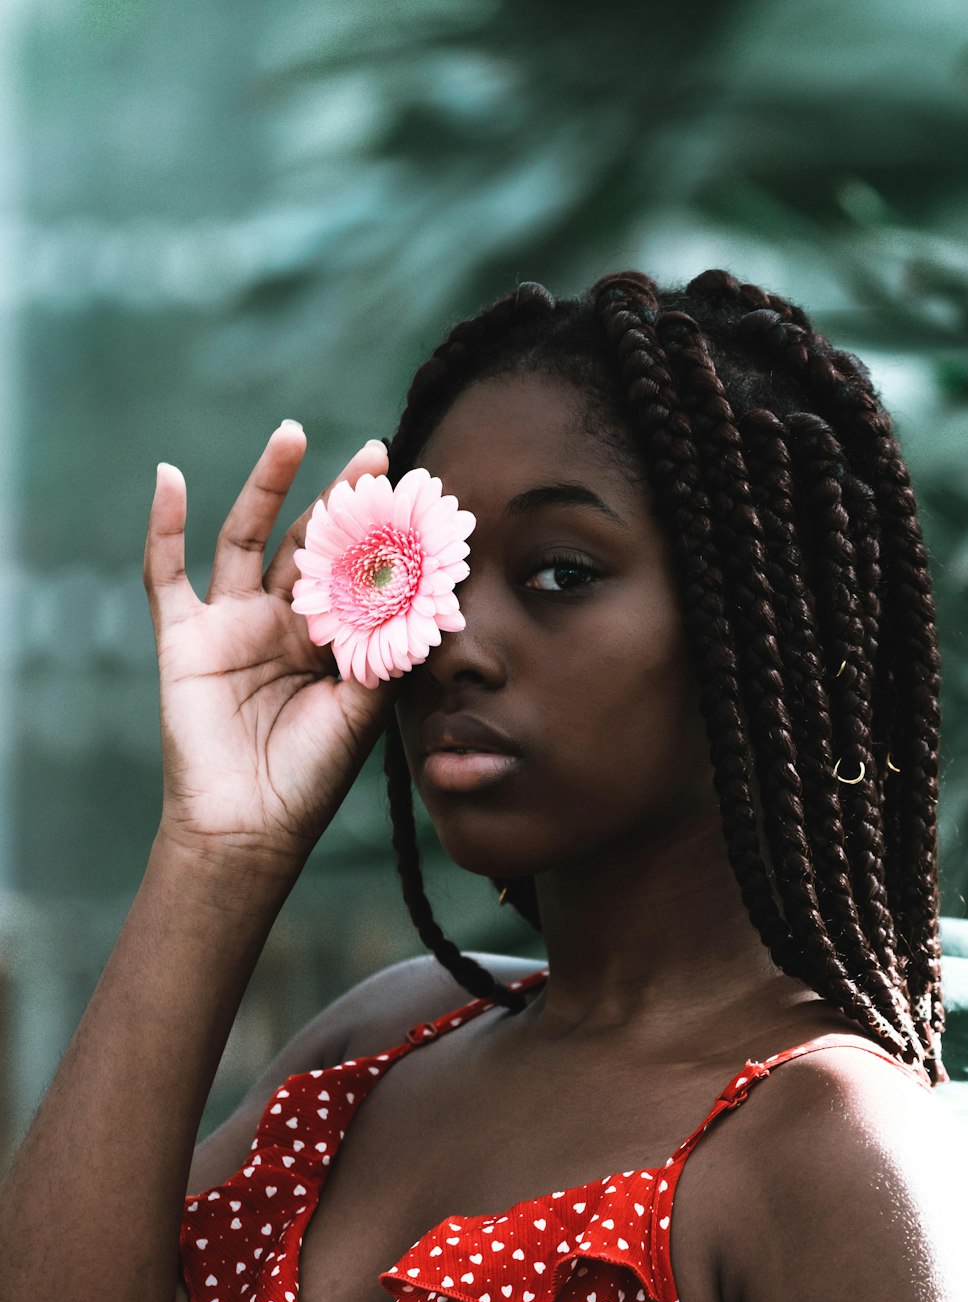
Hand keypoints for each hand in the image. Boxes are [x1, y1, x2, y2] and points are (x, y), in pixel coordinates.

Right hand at [144, 425, 402, 866]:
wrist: (250, 827)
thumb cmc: (312, 775)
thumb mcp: (364, 707)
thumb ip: (388, 649)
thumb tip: (431, 592)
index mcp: (329, 639)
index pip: (357, 570)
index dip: (382, 534)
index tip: (416, 493)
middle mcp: (282, 621)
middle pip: (310, 542)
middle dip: (341, 499)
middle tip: (376, 454)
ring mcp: (232, 623)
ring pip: (247, 536)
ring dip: (267, 485)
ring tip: (293, 434)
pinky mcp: (185, 636)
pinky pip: (166, 572)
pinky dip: (162, 525)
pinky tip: (168, 476)